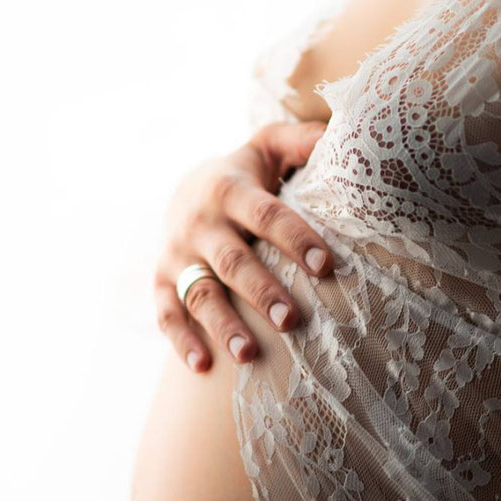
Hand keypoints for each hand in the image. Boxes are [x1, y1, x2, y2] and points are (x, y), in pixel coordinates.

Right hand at [154, 121, 333, 371]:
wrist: (187, 188)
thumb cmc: (246, 174)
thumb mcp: (268, 147)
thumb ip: (301, 140)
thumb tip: (339, 133)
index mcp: (229, 189)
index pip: (265, 215)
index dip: (295, 238)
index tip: (325, 266)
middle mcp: (199, 223)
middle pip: (231, 260)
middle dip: (261, 291)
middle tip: (292, 320)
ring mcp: (177, 254)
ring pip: (198, 293)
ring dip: (222, 324)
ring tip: (249, 354)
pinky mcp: (161, 280)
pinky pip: (166, 313)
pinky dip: (182, 340)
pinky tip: (203, 367)